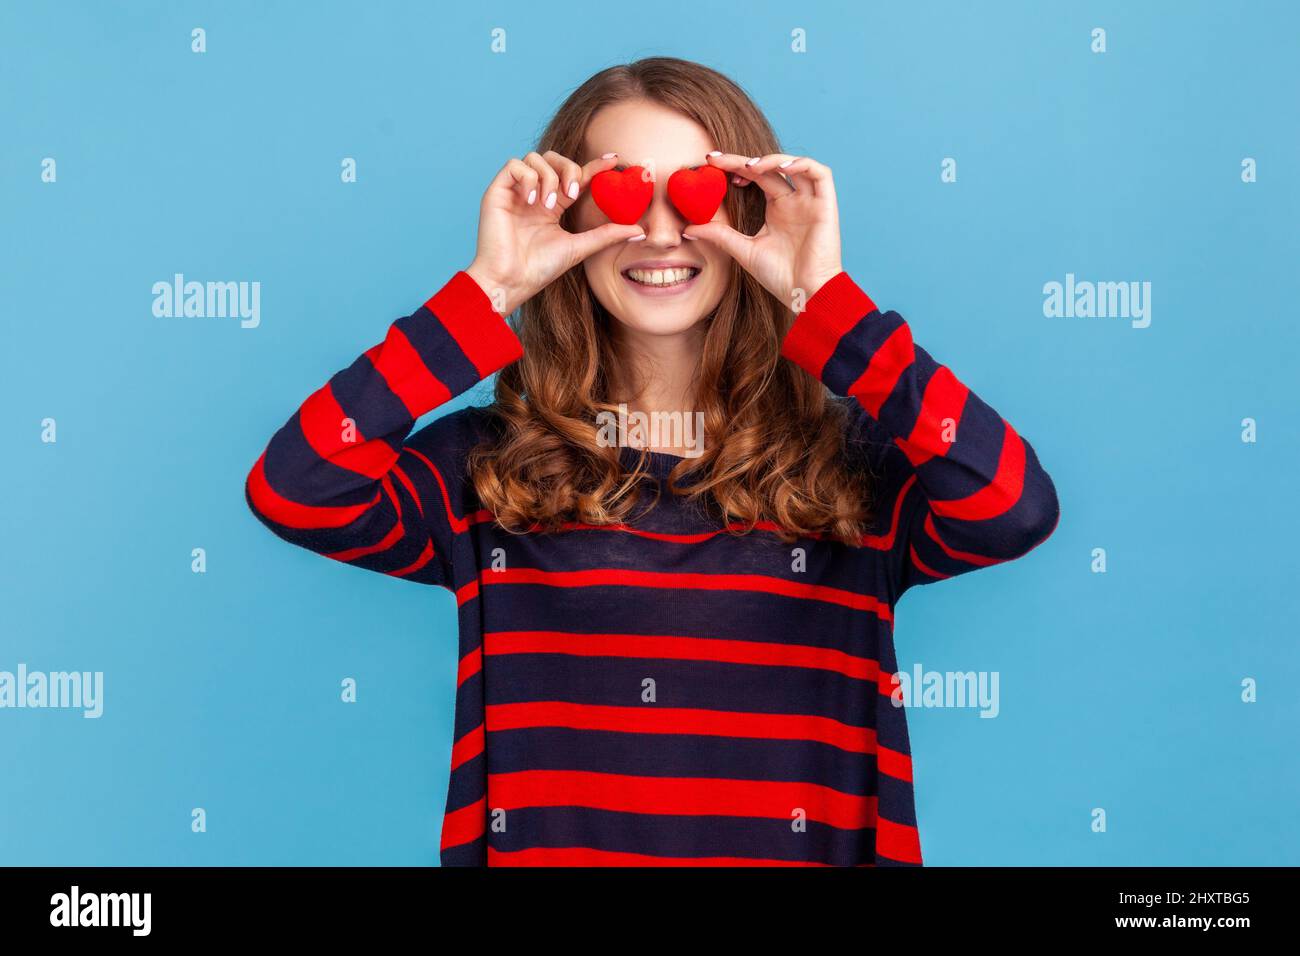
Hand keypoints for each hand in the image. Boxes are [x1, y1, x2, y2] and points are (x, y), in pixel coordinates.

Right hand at [466, 151, 645, 313]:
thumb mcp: (579, 248)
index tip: (615, 160)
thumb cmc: (539, 269)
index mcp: (552, 205)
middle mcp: (534, 194)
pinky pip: (514, 165)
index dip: (594, 165)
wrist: (510, 282)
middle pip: (554, 158)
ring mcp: (516, 192)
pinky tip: (532, 201)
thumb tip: (641, 231)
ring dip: (548, 177)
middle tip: (573, 193)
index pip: (575, 176)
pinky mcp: (497, 192)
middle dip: (569, 169)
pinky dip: (528, 178)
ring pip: (535, 158)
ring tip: (548, 205)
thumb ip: (607, 235)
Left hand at [682, 152, 843, 308]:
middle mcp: (793, 200)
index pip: (755, 177)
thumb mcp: (744, 251)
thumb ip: (719, 235)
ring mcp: (810, 201)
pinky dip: (802, 164)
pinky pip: (820, 173)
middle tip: (716, 159)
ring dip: (772, 159)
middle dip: (742, 160)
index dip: (734, 167)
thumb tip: (686, 229)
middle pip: (769, 168)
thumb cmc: (780, 277)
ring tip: (748, 166)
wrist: (806, 295)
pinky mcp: (826, 205)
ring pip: (795, 164)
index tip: (709, 164)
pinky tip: (782, 167)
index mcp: (777, 208)